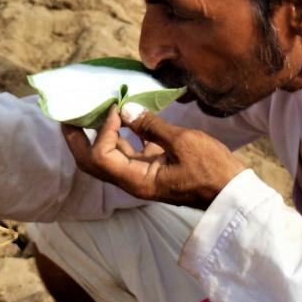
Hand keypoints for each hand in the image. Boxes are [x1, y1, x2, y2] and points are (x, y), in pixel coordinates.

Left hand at [62, 105, 245, 209]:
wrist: (233, 193)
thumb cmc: (213, 170)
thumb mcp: (183, 142)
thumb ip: (151, 126)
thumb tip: (125, 110)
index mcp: (137, 181)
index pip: (100, 157)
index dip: (102, 130)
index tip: (117, 108)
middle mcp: (133, 181)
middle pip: (93, 162)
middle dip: (78, 138)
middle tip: (69, 114)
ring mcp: (142, 176)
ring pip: (109, 155)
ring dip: (100, 132)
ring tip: (96, 107)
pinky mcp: (154, 169)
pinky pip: (130, 152)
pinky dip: (124, 134)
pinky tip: (128, 114)